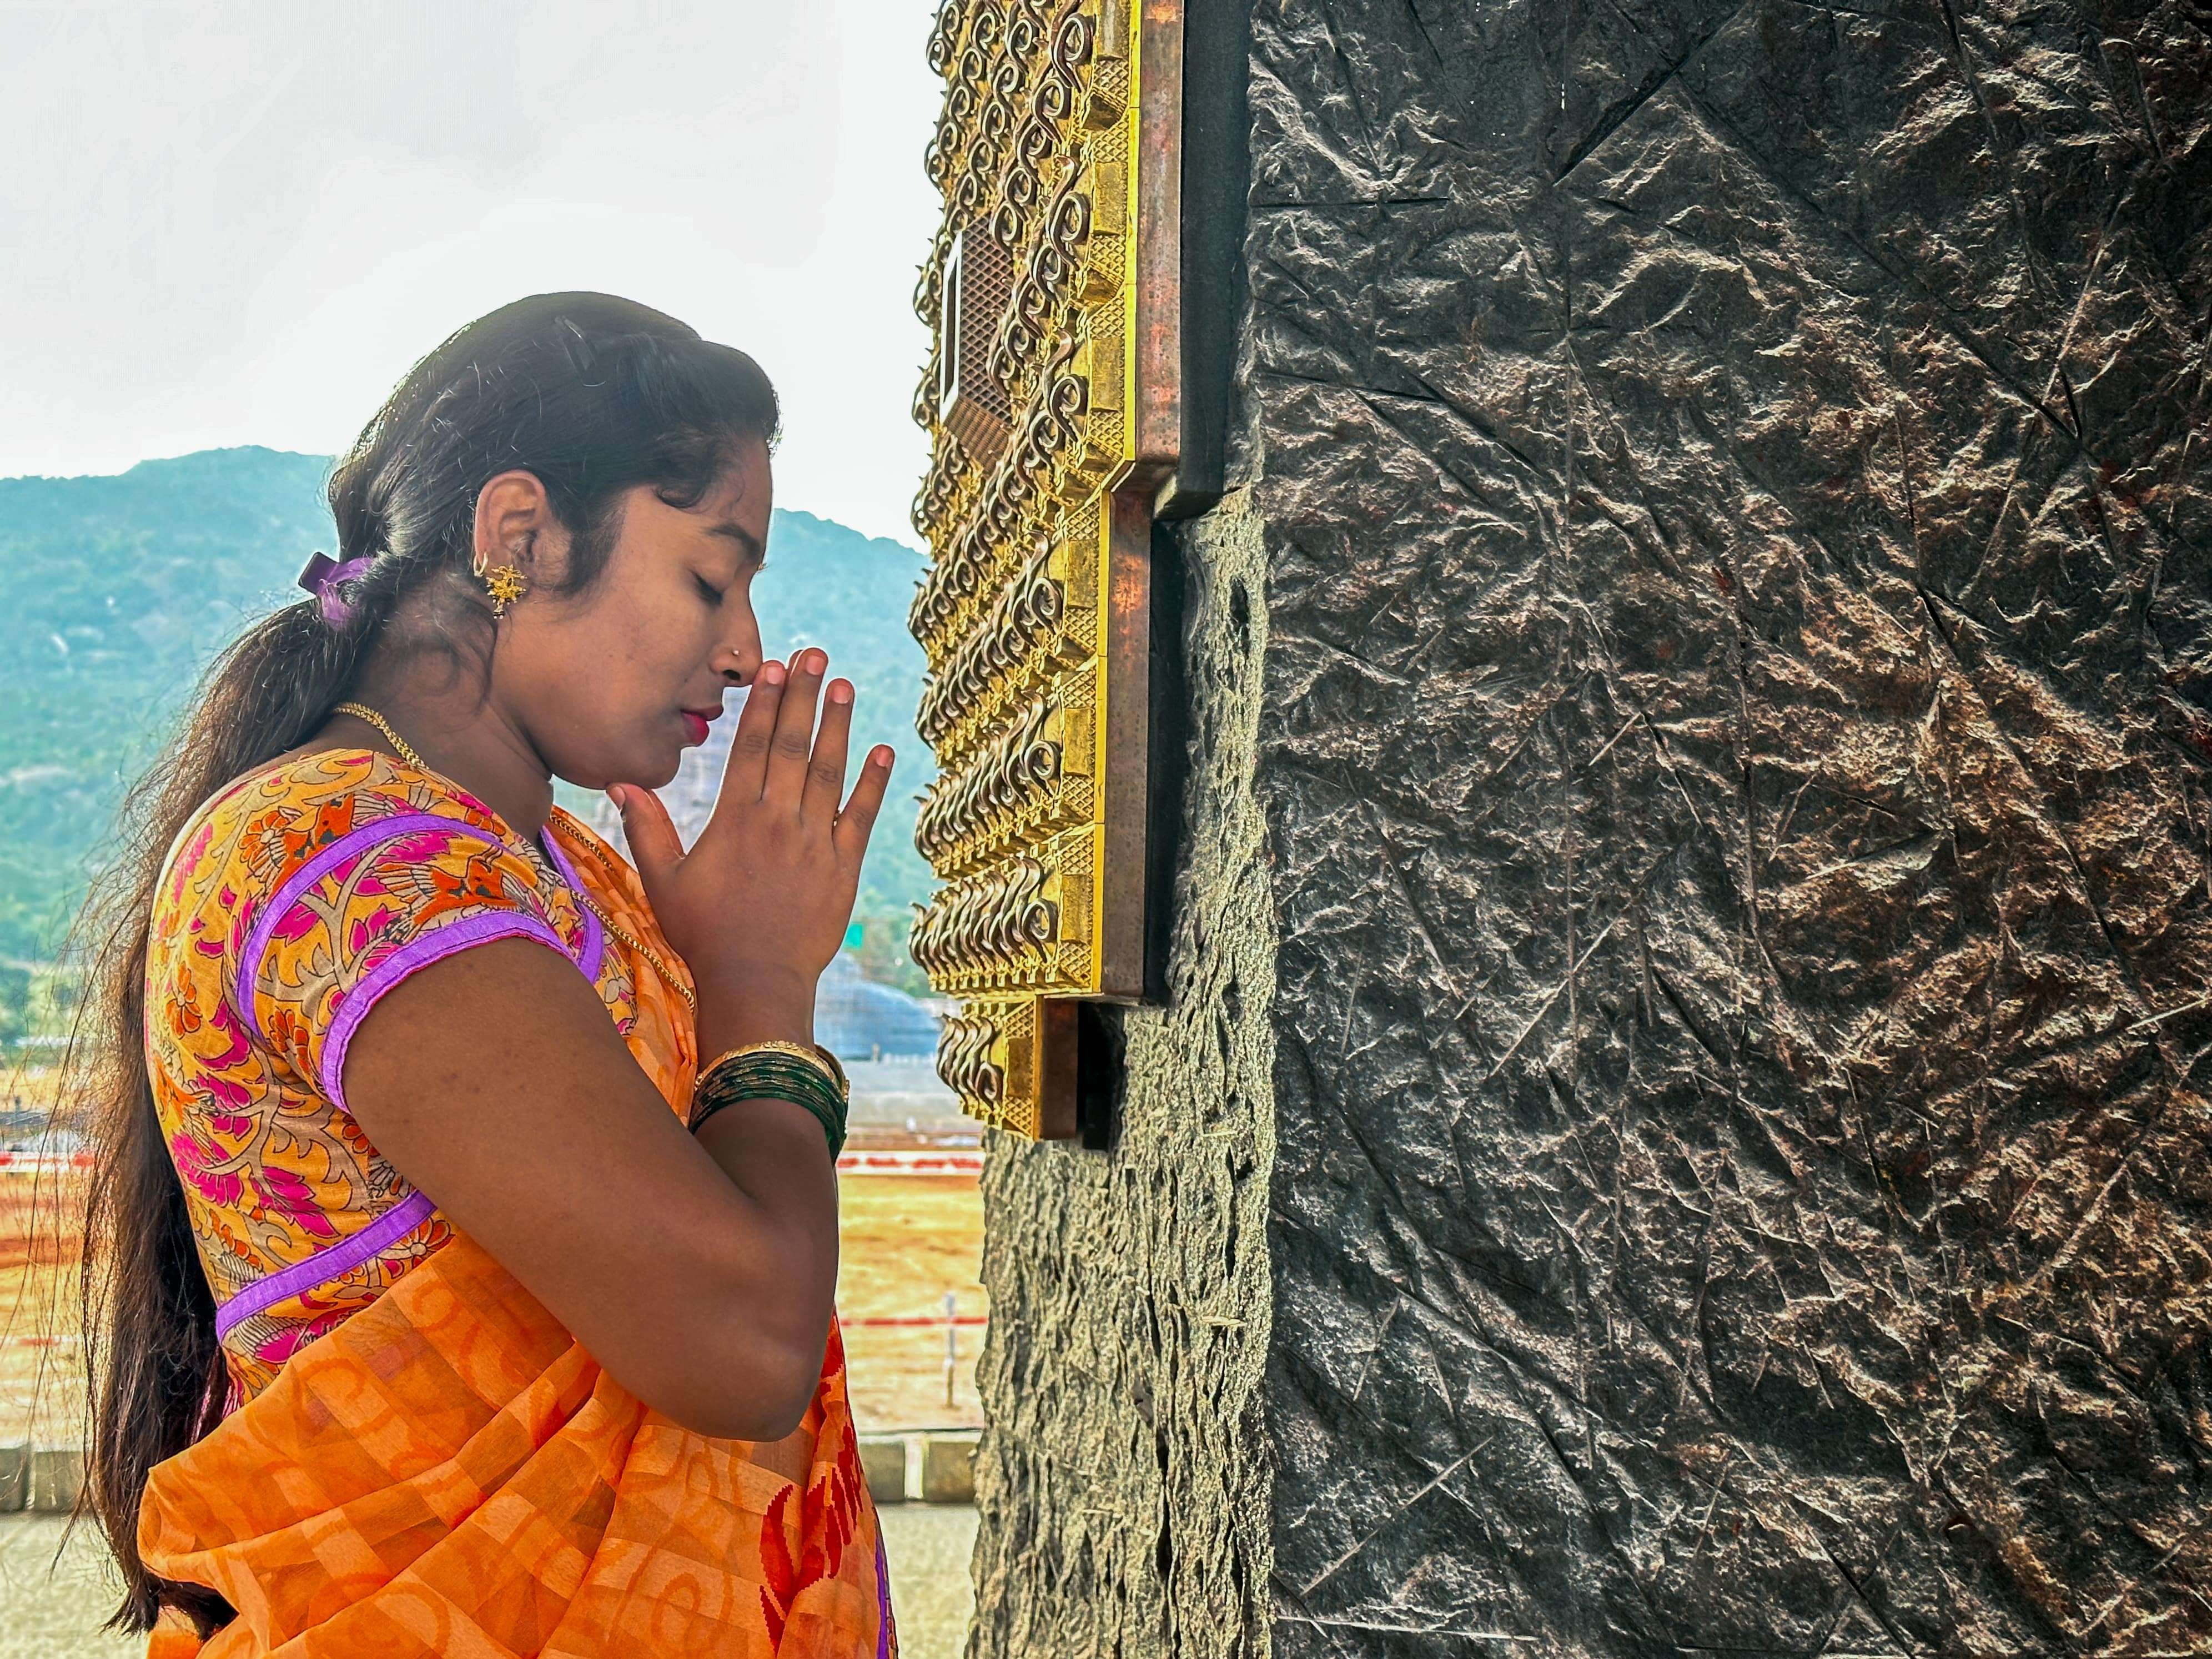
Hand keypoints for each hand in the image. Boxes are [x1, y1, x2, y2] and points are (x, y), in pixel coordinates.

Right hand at [610, 649, 892, 1042]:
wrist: (755, 981)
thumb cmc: (704, 934)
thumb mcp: (664, 881)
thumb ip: (647, 828)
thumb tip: (620, 783)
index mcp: (735, 818)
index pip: (752, 747)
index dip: (764, 704)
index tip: (774, 667)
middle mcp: (777, 820)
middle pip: (793, 746)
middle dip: (804, 697)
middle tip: (816, 654)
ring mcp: (814, 841)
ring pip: (829, 771)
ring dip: (838, 725)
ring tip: (844, 685)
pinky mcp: (843, 866)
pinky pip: (861, 815)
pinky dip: (874, 783)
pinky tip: (884, 751)